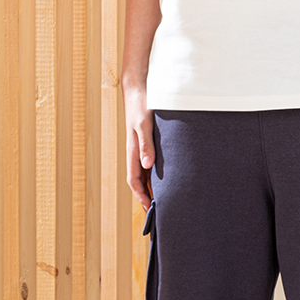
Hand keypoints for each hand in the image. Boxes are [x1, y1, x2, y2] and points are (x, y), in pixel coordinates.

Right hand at [123, 82, 154, 209]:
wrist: (138, 88)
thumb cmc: (140, 106)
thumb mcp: (144, 125)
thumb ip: (146, 144)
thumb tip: (147, 166)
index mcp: (133, 151)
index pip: (134, 180)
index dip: (141, 196)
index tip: (149, 209)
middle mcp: (136, 152)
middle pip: (140, 180)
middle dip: (146, 196)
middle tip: (158, 211)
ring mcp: (141, 147)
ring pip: (145, 172)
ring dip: (152, 186)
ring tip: (163, 199)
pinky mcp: (148, 140)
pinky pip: (150, 162)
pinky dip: (156, 173)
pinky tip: (166, 176)